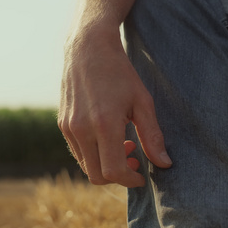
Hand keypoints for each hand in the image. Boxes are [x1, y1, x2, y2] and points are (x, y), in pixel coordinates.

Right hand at [58, 30, 171, 187]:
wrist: (88, 48)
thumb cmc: (120, 73)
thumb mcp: (142, 102)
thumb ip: (152, 136)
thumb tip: (164, 164)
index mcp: (104, 124)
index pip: (113, 171)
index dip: (130, 180)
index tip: (142, 175)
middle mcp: (81, 129)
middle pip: (96, 175)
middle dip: (118, 176)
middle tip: (135, 162)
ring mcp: (69, 127)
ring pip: (86, 165)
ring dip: (105, 165)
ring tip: (124, 145)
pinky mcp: (62, 124)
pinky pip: (78, 151)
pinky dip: (94, 154)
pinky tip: (108, 137)